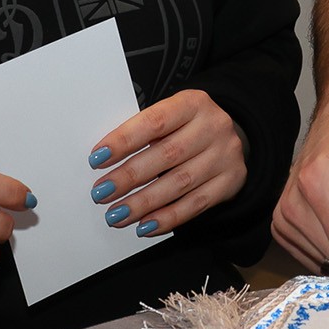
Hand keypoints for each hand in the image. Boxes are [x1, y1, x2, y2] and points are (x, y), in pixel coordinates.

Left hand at [87, 89, 246, 237]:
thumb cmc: (188, 127)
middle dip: (129, 177)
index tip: (97, 158)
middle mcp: (213, 127)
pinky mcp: (231, 181)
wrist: (230, 136)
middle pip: (166, 154)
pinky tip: (145, 225)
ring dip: (143, 203)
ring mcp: (225, 155)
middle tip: (101, 192)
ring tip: (117, 214)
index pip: (154, 121)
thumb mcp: (170, 117)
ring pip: (180, 183)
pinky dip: (167, 218)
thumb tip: (105, 161)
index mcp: (193, 103)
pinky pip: (196, 205)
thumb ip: (144, 133)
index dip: (124, 141)